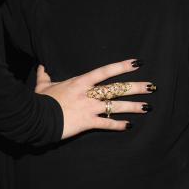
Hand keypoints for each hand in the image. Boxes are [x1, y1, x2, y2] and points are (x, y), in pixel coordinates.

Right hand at [34, 59, 153, 139]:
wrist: (36, 118)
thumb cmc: (40, 101)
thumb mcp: (43, 87)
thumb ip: (45, 76)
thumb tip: (42, 67)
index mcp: (81, 82)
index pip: (106, 71)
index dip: (122, 66)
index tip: (137, 63)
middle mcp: (89, 94)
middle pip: (117, 88)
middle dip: (136, 87)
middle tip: (152, 86)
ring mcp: (90, 108)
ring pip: (116, 106)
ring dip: (134, 106)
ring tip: (148, 106)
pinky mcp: (88, 122)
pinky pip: (106, 123)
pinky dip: (118, 125)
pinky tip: (129, 125)